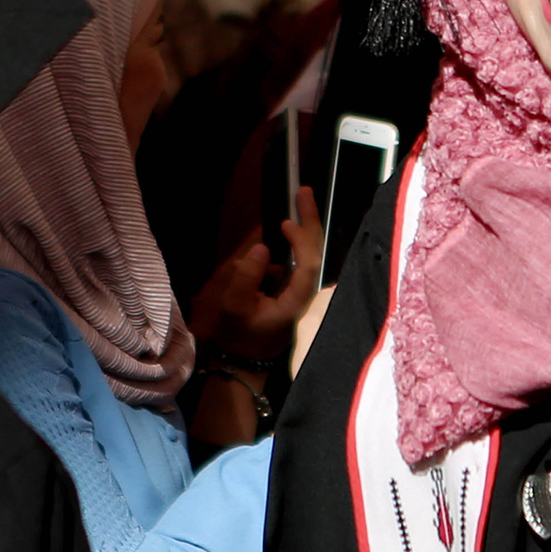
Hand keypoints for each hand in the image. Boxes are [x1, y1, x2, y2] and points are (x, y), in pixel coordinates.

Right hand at [188, 186, 321, 365]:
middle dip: (311, 221)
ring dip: (306, 228)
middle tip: (304, 192)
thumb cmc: (236, 333)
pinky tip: (287, 229)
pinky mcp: (295, 292)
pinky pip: (300, 262)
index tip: (285, 222)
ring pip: (310, 255)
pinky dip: (297, 243)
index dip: (301, 241)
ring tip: (301, 202)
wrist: (241, 359)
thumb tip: (262, 247)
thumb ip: (246, 277)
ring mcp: (302, 293)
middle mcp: (306, 296)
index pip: (309, 265)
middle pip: (316, 253)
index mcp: (296, 302)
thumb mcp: (234, 307)